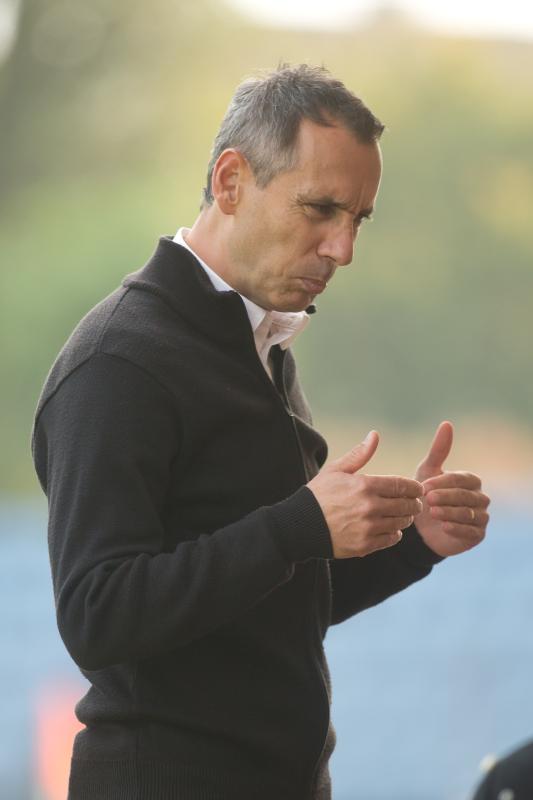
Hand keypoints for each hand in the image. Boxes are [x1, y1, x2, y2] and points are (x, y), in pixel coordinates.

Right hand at [308, 431, 423, 558]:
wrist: (300, 526)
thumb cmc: (318, 494)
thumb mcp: (336, 470)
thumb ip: (359, 454)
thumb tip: (375, 435)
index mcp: (365, 485)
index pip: (403, 486)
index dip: (415, 487)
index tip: (417, 489)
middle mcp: (370, 507)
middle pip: (407, 505)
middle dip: (414, 503)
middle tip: (414, 503)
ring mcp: (368, 528)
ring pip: (401, 523)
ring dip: (405, 518)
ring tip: (401, 515)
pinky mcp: (365, 545)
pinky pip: (391, 539)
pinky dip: (394, 534)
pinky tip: (390, 528)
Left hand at [414, 421, 489, 556]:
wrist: (422, 528)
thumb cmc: (426, 494)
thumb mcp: (428, 471)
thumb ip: (439, 450)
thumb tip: (447, 424)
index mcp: (470, 480)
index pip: (461, 479)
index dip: (443, 482)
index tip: (424, 486)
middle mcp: (480, 497)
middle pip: (466, 496)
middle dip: (447, 497)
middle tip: (428, 499)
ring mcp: (481, 517)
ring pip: (470, 514)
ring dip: (451, 512)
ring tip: (432, 513)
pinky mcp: (478, 535)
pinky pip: (471, 531)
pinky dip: (458, 528)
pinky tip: (443, 527)